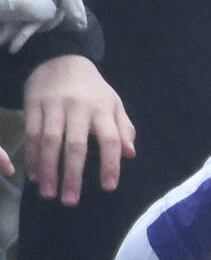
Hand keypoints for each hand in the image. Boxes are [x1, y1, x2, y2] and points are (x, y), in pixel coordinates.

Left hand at [0, 0, 87, 54]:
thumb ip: (20, 6)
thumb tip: (53, 10)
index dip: (71, 1)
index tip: (78, 24)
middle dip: (50, 16)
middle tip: (55, 33)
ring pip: (46, 5)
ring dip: (30, 27)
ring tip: (11, 43)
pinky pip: (34, 13)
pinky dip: (24, 29)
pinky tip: (14, 42)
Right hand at [19, 52, 134, 202]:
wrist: (60, 58)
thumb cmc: (92, 89)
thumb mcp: (114, 103)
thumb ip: (123, 128)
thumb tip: (130, 154)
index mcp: (102, 109)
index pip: (110, 139)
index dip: (110, 164)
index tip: (108, 187)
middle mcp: (78, 108)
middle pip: (75, 145)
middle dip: (72, 174)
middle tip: (70, 201)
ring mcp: (53, 106)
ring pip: (49, 141)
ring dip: (47, 169)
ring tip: (48, 193)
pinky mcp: (33, 104)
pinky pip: (31, 133)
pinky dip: (31, 155)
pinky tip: (33, 175)